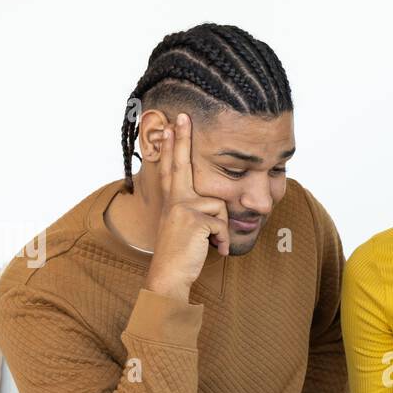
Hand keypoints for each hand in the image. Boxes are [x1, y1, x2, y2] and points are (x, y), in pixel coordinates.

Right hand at [144, 112, 228, 298]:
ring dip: (222, 230)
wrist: (170, 276)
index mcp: (173, 201)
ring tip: (212, 244)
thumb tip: (216, 207)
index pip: (173, 169)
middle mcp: (175, 200)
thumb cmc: (182, 255)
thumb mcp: (188, 229)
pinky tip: (214, 250)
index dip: (172, 147)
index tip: (171, 125)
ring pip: (220, 207)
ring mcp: (183, 208)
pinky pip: (222, 225)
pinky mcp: (194, 219)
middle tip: (182, 116)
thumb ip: (196, 213)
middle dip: (182, 139)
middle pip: (181, 164)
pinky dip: (223, 241)